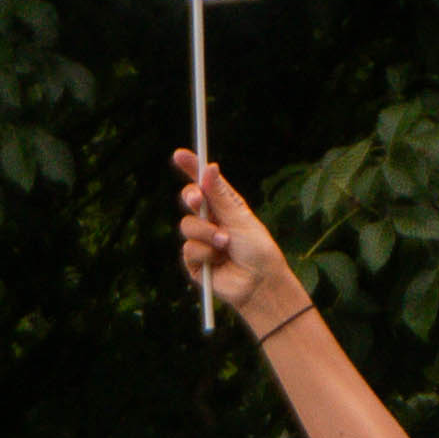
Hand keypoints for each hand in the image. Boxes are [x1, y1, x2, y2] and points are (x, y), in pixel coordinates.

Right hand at [172, 151, 303, 332]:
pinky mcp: (195, 261)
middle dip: (191, 198)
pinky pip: (188, 249)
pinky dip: (204, 253)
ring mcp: (202, 241)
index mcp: (225, 206)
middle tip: (196, 199)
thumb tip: (210, 168)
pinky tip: (218, 260)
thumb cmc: (257, 249)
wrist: (258, 283)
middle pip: (189, 201)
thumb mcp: (239, 218)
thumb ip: (220, 196)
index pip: (204, 183)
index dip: (191, 168)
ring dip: (205, 233)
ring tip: (224, 243)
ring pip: (187, 226)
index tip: (180, 154)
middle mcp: (211, 220)